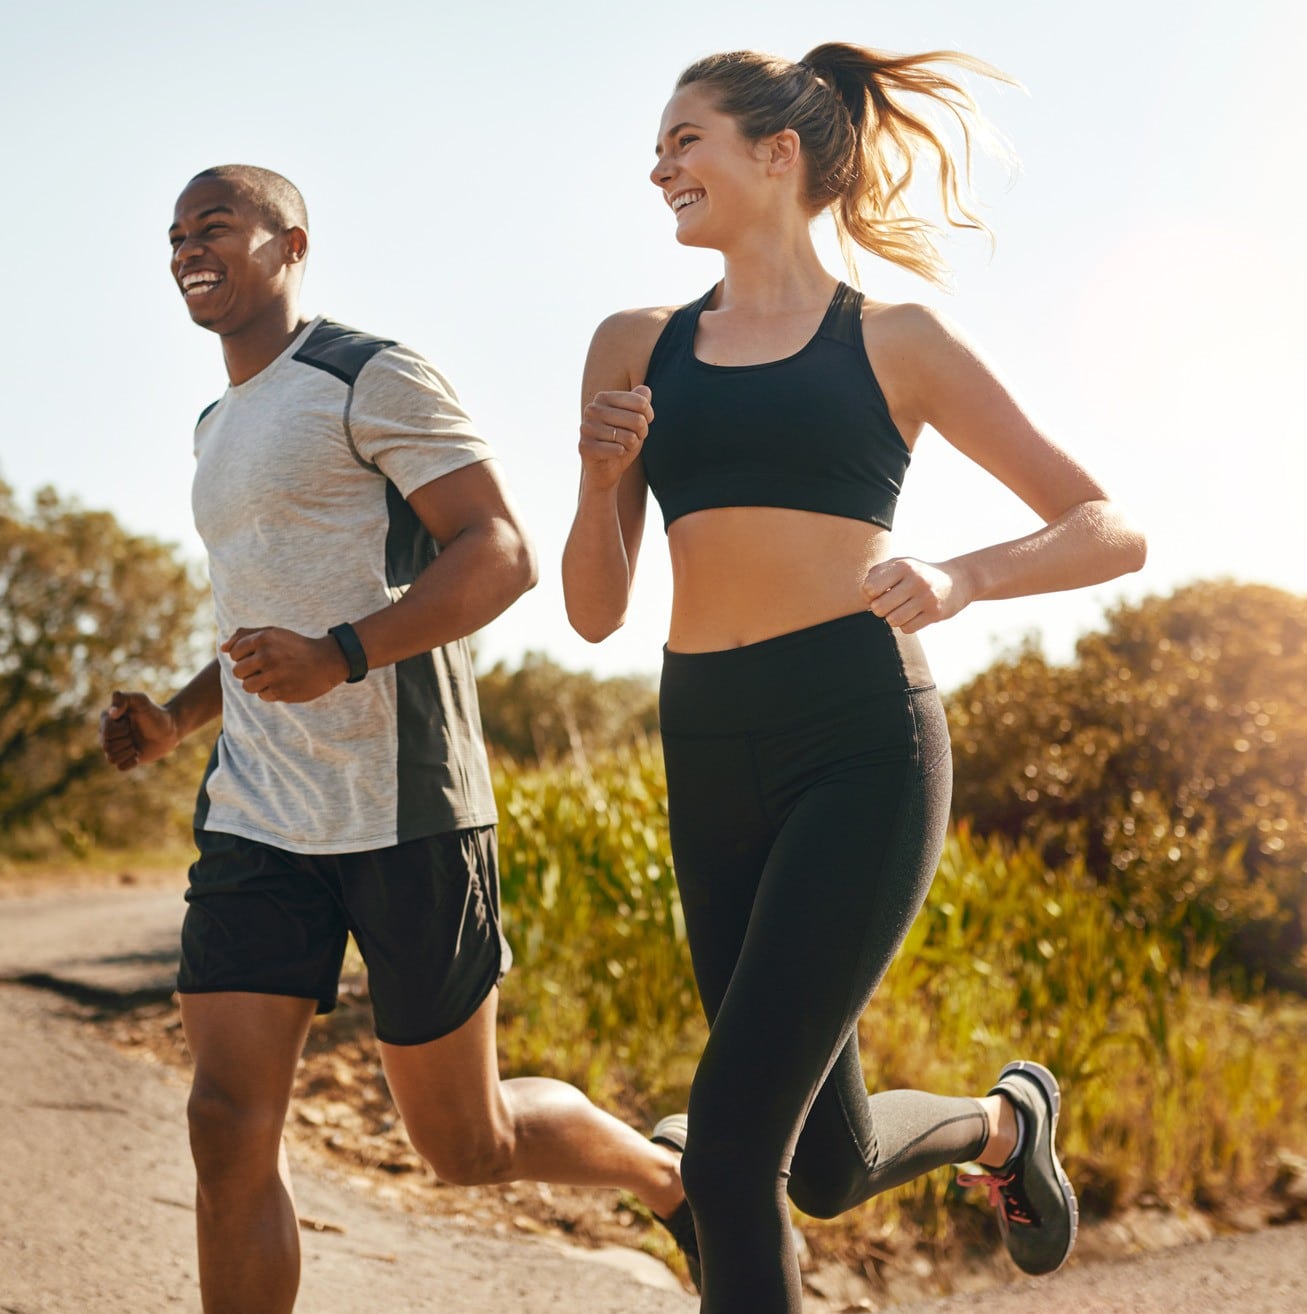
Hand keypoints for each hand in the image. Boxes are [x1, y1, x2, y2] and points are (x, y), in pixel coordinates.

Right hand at [99, 691, 180, 770]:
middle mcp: (106, 734)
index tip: (130, 722)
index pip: (105, 733)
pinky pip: (120, 767)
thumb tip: (111, 713)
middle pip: (107, 747)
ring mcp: (115, 747)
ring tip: (136, 743)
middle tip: (135, 733)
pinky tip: (138, 753)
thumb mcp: (141, 700)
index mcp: (107, 720)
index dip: (121, 730)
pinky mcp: (124, 759)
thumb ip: (124, 698)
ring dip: (128, 751)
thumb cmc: (155, 713)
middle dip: (126, 741)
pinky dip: (131, 761)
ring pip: (111, 758)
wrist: (170, 729)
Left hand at [222, 627, 348, 703]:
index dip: (244, 656)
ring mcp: (274, 675)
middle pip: (237, 671)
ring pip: (247, 686)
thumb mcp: (272, 633)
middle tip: (265, 668)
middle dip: (248, 671)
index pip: (234, 653)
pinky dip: (270, 692)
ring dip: (257, 683)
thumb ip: (245, 636)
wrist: (327, 661)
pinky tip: (283, 683)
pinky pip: (262, 696)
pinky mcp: (281, 692)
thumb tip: (222, 648)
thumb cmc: (295, 646)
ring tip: (272, 677)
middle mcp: (267, 656)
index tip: (259, 655)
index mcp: (263, 638)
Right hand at [578, 385, 653, 490]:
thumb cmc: (622, 440)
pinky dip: (621, 454)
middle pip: (637, 420)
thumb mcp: (635, 418)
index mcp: (603, 397)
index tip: (642, 423)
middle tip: (633, 438)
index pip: (641, 402)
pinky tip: (614, 454)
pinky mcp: (585, 446)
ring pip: (629, 438)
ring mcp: (586, 428)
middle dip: (641, 433)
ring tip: (622, 446)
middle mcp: (592, 409)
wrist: (605, 468)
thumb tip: (645, 390)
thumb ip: (641, 401)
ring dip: (631, 446)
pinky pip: (618, 450)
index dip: (648, 416)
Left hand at [862, 557, 970, 632]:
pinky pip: (907, 629)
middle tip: (887, 605)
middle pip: (879, 608)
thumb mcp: (900, 564)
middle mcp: (916, 580)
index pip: (870, 588)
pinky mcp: (935, 613)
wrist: (957, 581)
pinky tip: (913, 615)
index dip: (868, 595)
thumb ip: (877, 573)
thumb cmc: (918, 574)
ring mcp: (927, 597)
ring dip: (893, 618)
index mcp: (903, 566)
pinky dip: (906, 625)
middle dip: (879, 610)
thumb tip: (865, 593)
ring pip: (893, 620)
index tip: (878, 593)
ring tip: (900, 610)